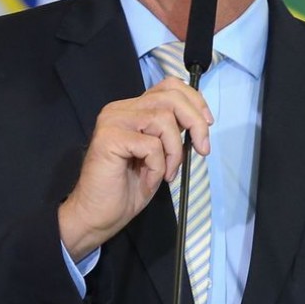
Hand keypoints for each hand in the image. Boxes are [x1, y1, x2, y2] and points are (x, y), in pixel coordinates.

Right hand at [58, 77, 212, 261]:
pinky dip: (158, 166)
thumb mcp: (159, 154)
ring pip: (163, 120)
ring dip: (174, 151)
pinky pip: (151, 145)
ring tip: (167, 174)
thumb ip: (172, 132)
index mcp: (132, 108)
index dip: (194, 100)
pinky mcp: (110, 138)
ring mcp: (113, 121)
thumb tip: (200, 122)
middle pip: (170, 97)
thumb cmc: (128, 188)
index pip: (169, 86)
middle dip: (194, 122)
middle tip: (202, 149)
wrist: (96, 217)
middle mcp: (120, 109)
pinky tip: (148, 180)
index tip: (207, 123)